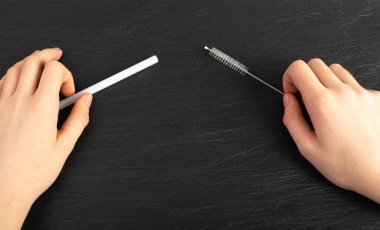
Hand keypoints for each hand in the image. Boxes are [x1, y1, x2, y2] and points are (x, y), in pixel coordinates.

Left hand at [0, 48, 91, 228]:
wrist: (3, 188)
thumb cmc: (31, 172)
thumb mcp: (64, 147)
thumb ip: (79, 119)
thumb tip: (86, 101)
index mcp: (41, 109)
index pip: (54, 69)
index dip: (67, 74)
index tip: (69, 91)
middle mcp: (20, 102)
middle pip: (33, 61)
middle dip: (49, 55)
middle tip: (58, 56)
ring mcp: (3, 105)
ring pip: (15, 68)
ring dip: (31, 62)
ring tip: (41, 67)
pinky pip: (1, 82)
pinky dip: (13, 75)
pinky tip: (20, 82)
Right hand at [282, 58, 379, 202]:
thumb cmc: (346, 165)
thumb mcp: (307, 148)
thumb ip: (292, 119)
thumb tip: (288, 99)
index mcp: (322, 104)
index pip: (298, 68)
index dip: (289, 77)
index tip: (291, 92)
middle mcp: (342, 92)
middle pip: (315, 64)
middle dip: (304, 77)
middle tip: (306, 97)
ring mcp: (362, 93)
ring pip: (335, 69)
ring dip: (325, 80)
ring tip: (326, 103)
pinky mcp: (376, 97)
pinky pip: (354, 83)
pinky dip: (345, 91)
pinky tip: (346, 112)